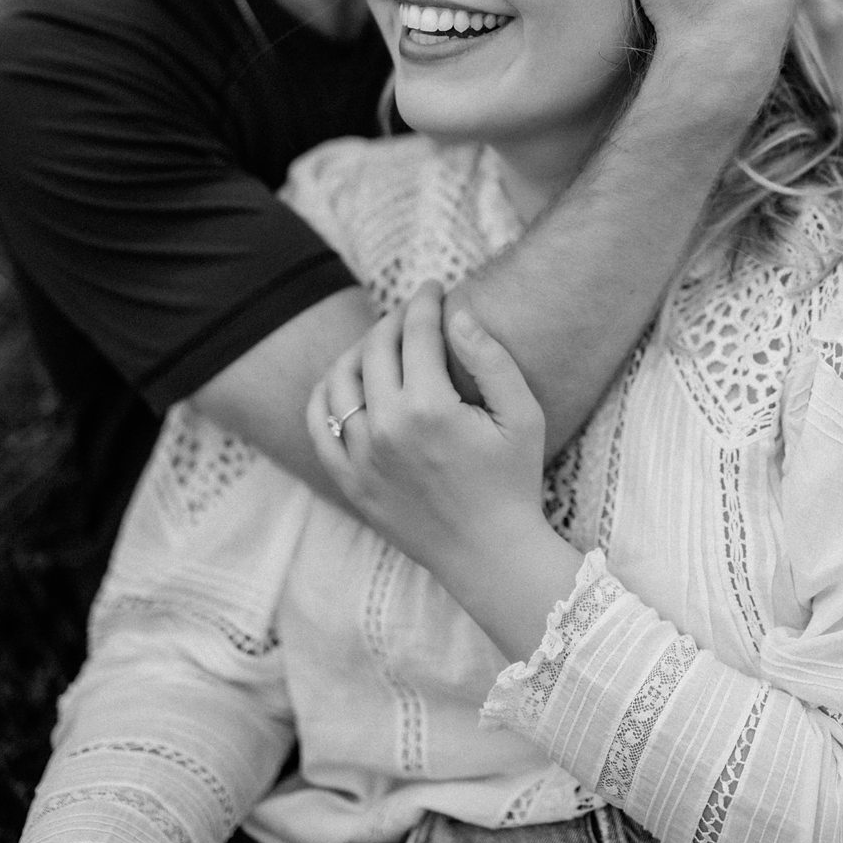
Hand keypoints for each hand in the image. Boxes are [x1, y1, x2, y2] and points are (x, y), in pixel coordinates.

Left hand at [308, 283, 581, 658]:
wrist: (490, 555)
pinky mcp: (349, 481)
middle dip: (395, 319)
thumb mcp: (523, 415)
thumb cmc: (514, 482)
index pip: (416, 332)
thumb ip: (490, 358)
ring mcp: (361, 456)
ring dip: (360, 350)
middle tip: (413, 313)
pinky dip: (325, 393)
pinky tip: (347, 381)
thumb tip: (458, 313)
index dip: (425, 301)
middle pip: (376, 348)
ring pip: (340, 379)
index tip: (434, 287)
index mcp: (430, 407)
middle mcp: (386, 428)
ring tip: (382, 344)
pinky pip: (319, 423)